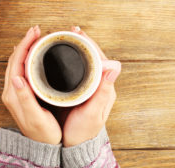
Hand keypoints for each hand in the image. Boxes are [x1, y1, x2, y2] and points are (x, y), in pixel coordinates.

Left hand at [2, 26, 61, 144]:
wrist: (42, 145)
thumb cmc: (43, 133)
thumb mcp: (35, 117)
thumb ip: (25, 98)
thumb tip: (16, 77)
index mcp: (13, 94)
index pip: (16, 62)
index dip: (25, 44)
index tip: (35, 32)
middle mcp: (11, 90)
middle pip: (15, 59)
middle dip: (25, 42)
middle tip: (37, 30)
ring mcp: (15, 91)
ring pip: (17, 63)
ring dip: (25, 48)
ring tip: (36, 37)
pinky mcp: (20, 92)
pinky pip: (21, 68)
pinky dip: (27, 57)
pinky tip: (34, 53)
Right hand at [62, 26, 121, 146]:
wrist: (75, 144)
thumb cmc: (84, 131)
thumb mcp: (92, 112)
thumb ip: (102, 91)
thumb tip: (115, 65)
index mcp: (104, 87)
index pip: (99, 58)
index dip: (89, 43)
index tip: (77, 32)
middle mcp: (97, 84)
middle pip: (91, 57)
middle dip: (81, 42)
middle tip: (70, 30)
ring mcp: (88, 86)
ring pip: (83, 62)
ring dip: (74, 49)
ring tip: (64, 38)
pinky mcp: (78, 90)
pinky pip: (75, 70)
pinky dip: (68, 60)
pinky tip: (59, 56)